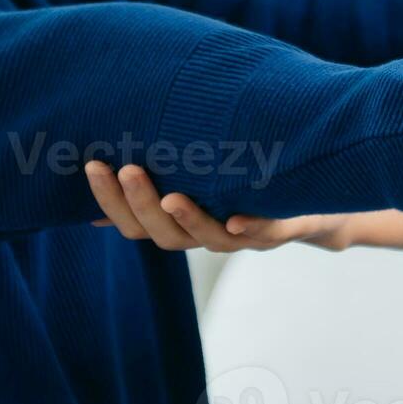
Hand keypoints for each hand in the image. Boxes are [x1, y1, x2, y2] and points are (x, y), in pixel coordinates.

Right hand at [85, 162, 359, 252]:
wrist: (311, 206)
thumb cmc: (242, 187)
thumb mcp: (197, 176)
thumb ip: (157, 174)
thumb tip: (101, 164)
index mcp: (181, 224)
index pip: (133, 223)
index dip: (110, 201)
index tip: (92, 165)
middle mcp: (206, 236)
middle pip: (164, 235)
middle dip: (141, 204)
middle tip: (125, 170)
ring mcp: (243, 236)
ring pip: (209, 240)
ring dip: (188, 220)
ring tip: (171, 197)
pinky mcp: (279, 229)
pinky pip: (263, 234)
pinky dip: (250, 229)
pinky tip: (237, 221)